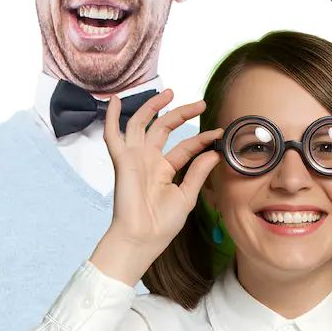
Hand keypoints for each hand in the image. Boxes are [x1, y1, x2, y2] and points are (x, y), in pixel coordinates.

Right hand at [102, 89, 222, 263]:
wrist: (142, 238)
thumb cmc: (161, 224)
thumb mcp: (187, 195)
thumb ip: (198, 172)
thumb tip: (214, 153)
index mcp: (164, 169)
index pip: (186, 146)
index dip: (202, 138)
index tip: (219, 133)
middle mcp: (149, 160)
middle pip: (164, 128)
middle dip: (180, 114)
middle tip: (198, 104)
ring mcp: (135, 158)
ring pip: (142, 124)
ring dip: (153, 106)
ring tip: (169, 92)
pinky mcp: (122, 161)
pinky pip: (112, 136)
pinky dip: (112, 118)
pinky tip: (115, 101)